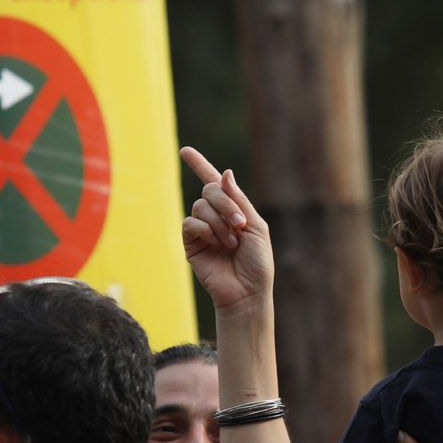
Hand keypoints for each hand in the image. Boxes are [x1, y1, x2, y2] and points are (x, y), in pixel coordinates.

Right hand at [178, 147, 272, 313]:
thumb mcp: (256, 226)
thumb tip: (225, 173)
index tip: (185, 151)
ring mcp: (202, 229)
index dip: (200, 165)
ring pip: (200, 205)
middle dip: (226, 204)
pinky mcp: (191, 243)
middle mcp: (216, 216)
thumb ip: (239, 200)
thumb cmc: (257, 262)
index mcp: (233, 210)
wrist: (247, 291)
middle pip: (210, 190)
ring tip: (231, 244)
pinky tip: (216, 245)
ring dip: (220, 222)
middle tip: (240, 226)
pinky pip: (190, 222)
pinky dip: (205, 230)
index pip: (214, 183)